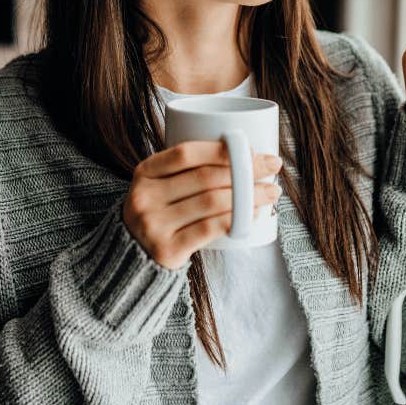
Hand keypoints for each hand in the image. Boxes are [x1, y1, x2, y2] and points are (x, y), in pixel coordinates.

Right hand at [122, 141, 282, 269]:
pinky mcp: (166, 250)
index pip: (187, 153)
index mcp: (145, 172)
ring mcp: (153, 225)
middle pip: (205, 177)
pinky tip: (254, 214)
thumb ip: (187, 168)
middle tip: (272, 167)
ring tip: (271, 192)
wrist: (133, 256)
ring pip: (212, 202)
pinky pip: (210, 229)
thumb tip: (246, 152)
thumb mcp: (160, 184)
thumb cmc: (161, 211)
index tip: (253, 149)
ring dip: (249, 196)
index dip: (222, 149)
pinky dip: (237, 219)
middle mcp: (144, 197)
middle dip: (246, 170)